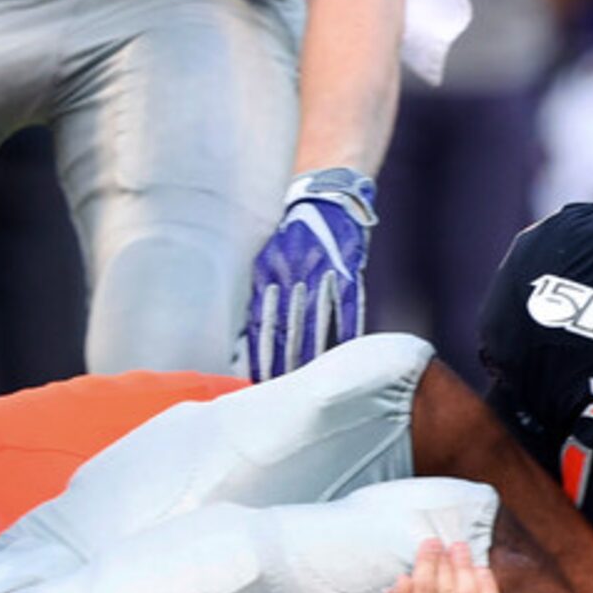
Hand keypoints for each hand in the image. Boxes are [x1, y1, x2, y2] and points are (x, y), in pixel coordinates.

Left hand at [239, 168, 376, 381]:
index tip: (258, 381)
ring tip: (308, 383)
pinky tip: (342, 356)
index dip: (261, 354)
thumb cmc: (290, 235)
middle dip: (284, 363)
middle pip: (288, 329)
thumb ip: (260, 294)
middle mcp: (292, 277)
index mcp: (268, 274)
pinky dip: (345, 333)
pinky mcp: (346, 273)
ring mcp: (320, 276)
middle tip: (281, 392)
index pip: (262, 323)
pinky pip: (346, 309)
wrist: (324, 199)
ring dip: (311, 355)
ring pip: (315, 324)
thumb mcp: (266, 258)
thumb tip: (246, 334)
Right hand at [371, 538, 502, 592]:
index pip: (424, 591)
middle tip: (446, 544)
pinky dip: (488, 590)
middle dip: (448, 562)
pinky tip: (481, 572)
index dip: (428, 562)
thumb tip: (405, 579)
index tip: (430, 544)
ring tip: (462, 551)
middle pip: (449, 592)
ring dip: (467, 569)